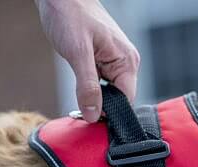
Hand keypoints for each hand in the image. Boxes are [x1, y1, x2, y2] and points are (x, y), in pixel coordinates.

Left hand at [35, 0, 139, 121]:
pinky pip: (101, 84)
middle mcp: (125, 62)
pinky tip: (80, 89)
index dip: (109, 113)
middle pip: (118, 99)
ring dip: (93, 98)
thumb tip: (93, 115)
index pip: (126, 100)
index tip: (91, 121)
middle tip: (80, 113)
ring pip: (108, 92)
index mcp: (126, 61)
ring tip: (78, 98)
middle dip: (100, 107)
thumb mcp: (77, 52)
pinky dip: (90, 90)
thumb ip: (87, 86)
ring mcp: (115, 61)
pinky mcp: (103, 60)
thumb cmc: (70, 14)